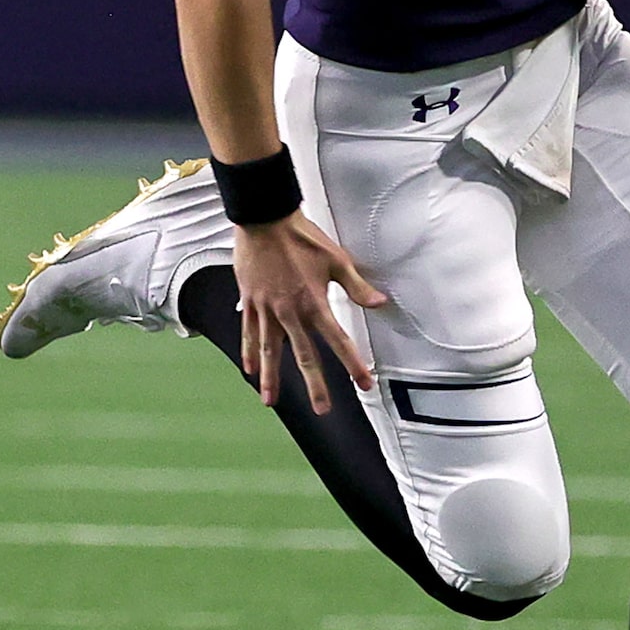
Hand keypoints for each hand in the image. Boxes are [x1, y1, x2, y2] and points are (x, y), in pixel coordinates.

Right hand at [232, 212, 387, 413]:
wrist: (264, 219)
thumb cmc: (301, 238)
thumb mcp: (336, 260)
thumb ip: (357, 287)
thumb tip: (380, 303)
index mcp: (315, 303)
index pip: (339, 341)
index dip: (353, 364)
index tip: (363, 383)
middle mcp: (290, 313)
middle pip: (304, 356)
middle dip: (315, 385)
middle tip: (322, 409)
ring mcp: (267, 310)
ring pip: (270, 351)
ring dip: (271, 378)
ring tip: (270, 401)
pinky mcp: (250, 302)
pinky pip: (249, 333)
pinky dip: (249, 351)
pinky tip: (249, 368)